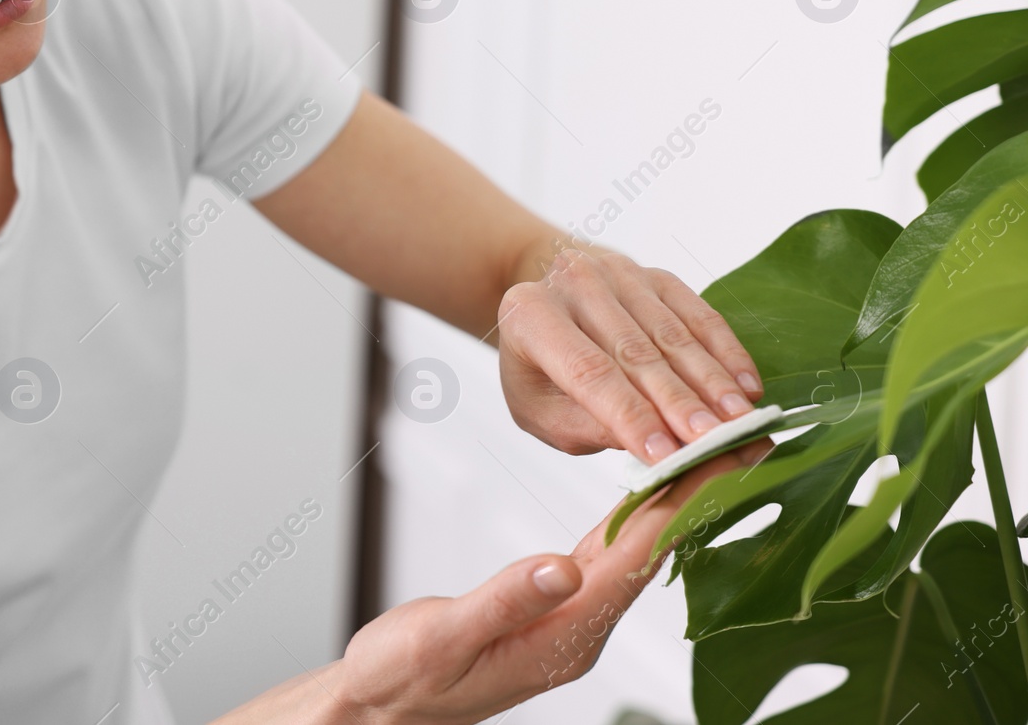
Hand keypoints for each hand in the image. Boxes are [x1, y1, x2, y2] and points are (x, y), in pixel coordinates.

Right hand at [319, 439, 770, 724]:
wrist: (383, 711)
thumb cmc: (403, 677)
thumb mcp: (443, 638)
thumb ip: (504, 602)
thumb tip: (562, 566)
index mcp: (564, 631)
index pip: (638, 554)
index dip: (685, 500)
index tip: (726, 454)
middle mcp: (581, 625)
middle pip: (656, 548)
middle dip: (703, 490)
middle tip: (749, 436)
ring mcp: (571, 617)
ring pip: (638, 548)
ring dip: (678, 498)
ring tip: (716, 450)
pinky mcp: (553, 606)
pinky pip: (609, 552)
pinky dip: (637, 514)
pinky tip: (652, 492)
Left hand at [496, 248, 764, 464]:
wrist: (548, 303)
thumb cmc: (539, 370)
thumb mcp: (539, 408)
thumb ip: (586, 425)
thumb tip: (651, 447)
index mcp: (529, 314)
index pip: (587, 371)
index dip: (629, 413)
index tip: (664, 453)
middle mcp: (573, 282)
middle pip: (635, 351)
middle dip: (679, 402)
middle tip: (714, 442)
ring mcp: (618, 272)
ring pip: (673, 333)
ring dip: (711, 381)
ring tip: (740, 422)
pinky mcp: (656, 275)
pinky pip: (698, 313)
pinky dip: (725, 352)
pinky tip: (747, 386)